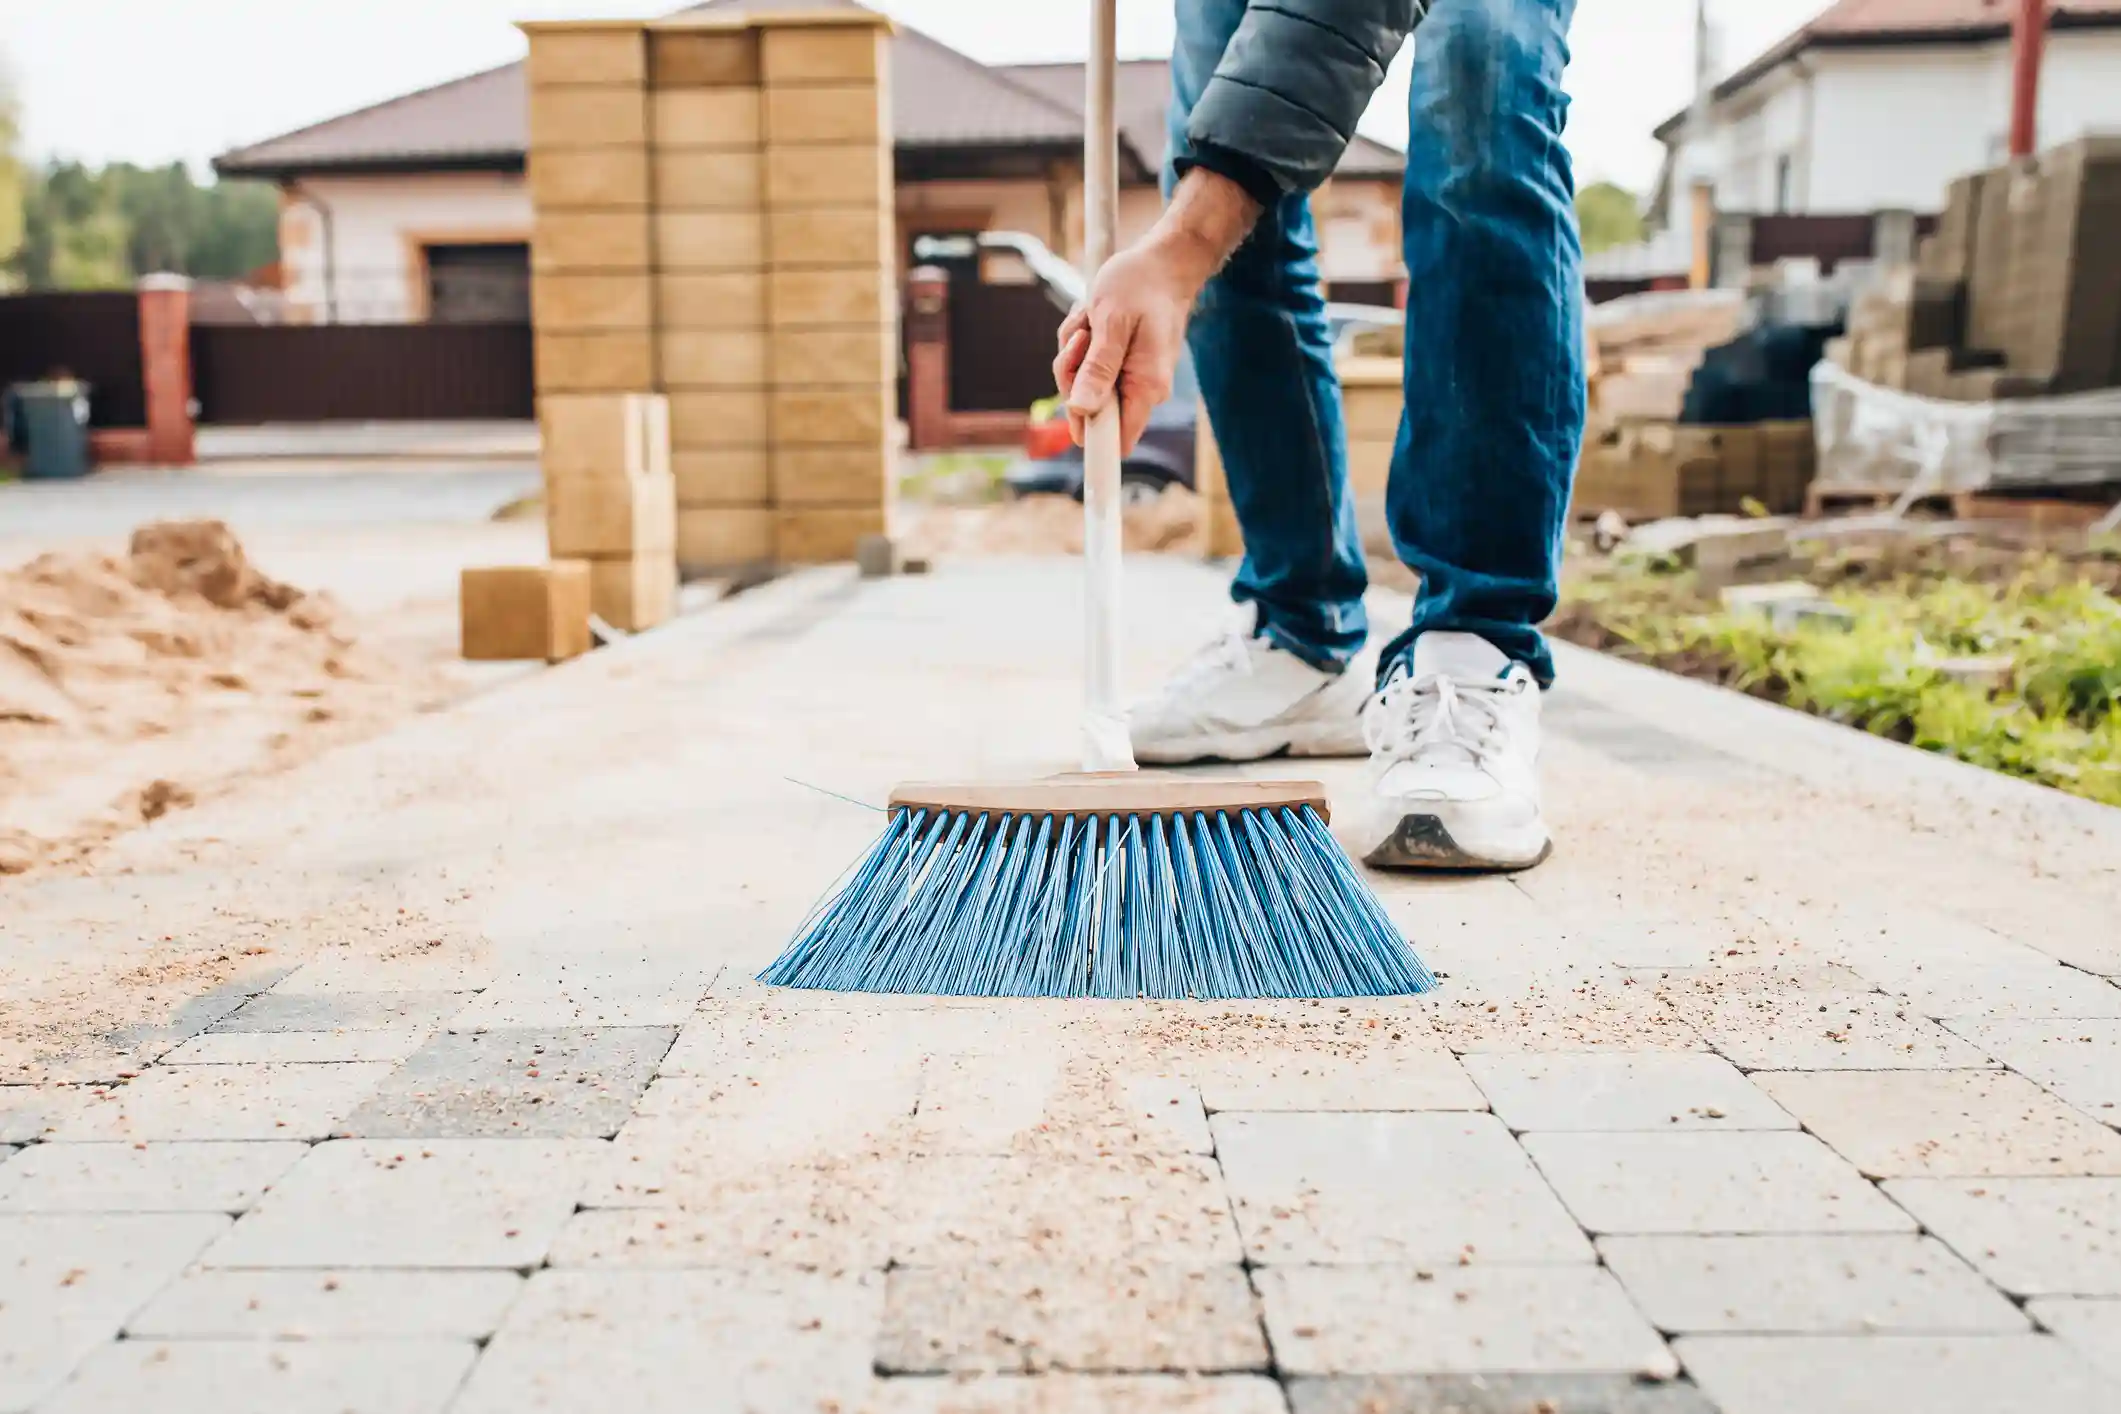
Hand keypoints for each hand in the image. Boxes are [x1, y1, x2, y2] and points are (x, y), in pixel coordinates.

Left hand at [1052, 234, 1200, 453]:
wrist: (1164, 261)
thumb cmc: (1141, 284)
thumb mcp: (1112, 323)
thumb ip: (1099, 369)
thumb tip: (1082, 411)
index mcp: (1146, 386)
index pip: (1117, 441)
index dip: (1092, 443)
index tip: (1076, 434)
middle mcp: (1141, 390)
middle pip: (1087, 410)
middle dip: (1073, 372)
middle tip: (1084, 334)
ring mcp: (1130, 378)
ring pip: (1081, 384)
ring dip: (1075, 351)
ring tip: (1091, 319)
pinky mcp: (1120, 366)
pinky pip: (1086, 366)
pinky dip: (1081, 342)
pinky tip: (1092, 318)